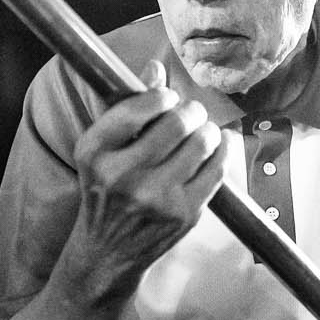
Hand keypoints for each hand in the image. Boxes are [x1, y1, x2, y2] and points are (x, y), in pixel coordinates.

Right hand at [72, 60, 223, 281]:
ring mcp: (155, 197)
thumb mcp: (102, 150)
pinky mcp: (184, 214)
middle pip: (177, 121)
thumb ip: (127, 107)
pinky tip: (220, 144)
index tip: (168, 100)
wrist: (108, 252)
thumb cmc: (106, 191)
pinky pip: (218, 168)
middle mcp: (121, 175)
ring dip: (208, 129)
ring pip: (202, 141)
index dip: (162, 96)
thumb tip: (156, 67)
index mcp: (94, 152)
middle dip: (191, 110)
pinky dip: (225, 149)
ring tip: (202, 132)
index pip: (138, 106)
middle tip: (191, 114)